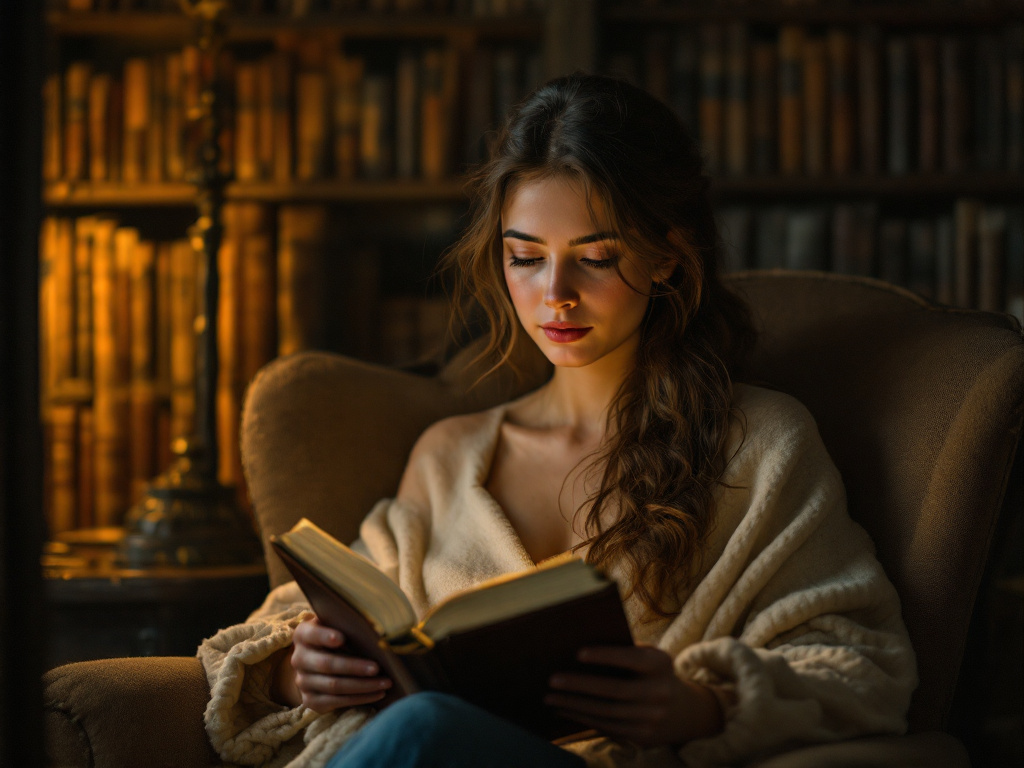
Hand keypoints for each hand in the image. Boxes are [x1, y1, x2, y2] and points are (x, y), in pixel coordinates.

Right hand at [278, 617, 391, 712]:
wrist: (315, 664)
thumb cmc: (336, 637)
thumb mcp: (336, 625)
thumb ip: (347, 624)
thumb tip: (378, 628)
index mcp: (303, 634)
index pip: (312, 634)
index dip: (325, 636)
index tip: (341, 638)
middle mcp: (298, 658)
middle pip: (327, 664)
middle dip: (354, 667)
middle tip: (377, 668)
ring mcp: (302, 681)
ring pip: (334, 686)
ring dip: (363, 686)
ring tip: (386, 683)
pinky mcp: (310, 700)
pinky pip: (337, 702)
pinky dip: (360, 698)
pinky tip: (378, 693)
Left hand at [544, 645, 723, 746]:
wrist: (685, 711)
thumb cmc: (654, 674)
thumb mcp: (650, 658)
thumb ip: (626, 651)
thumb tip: (582, 648)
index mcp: (661, 665)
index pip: (633, 658)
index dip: (606, 656)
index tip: (578, 653)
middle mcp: (660, 692)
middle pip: (615, 690)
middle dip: (580, 686)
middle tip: (552, 680)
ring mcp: (652, 718)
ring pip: (607, 713)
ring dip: (575, 706)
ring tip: (550, 698)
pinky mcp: (643, 737)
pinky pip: (608, 727)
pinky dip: (583, 719)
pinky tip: (564, 711)